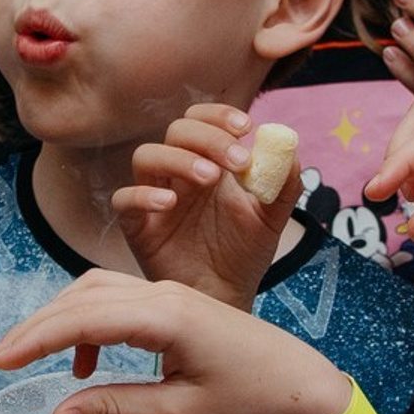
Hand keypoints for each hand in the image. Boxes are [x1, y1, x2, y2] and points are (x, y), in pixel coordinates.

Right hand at [0, 271, 346, 413]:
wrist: (299, 380)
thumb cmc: (249, 397)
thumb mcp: (180, 413)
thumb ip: (117, 407)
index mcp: (165, 317)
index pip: (83, 318)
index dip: (36, 338)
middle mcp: (162, 294)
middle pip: (81, 296)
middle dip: (36, 326)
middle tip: (0, 359)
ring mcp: (167, 293)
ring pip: (95, 291)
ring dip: (60, 320)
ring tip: (35, 359)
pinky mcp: (171, 302)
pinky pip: (115, 299)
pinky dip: (88, 322)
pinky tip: (86, 363)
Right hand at [115, 103, 292, 307]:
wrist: (226, 298)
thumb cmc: (243, 255)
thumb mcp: (272, 218)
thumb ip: (284, 183)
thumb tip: (290, 148)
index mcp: (207, 162)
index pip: (201, 120)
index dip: (219, 115)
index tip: (246, 127)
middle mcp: (177, 175)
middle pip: (176, 131)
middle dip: (208, 138)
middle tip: (237, 162)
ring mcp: (154, 198)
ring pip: (145, 156)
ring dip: (178, 158)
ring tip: (210, 177)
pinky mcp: (137, 227)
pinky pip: (123, 199)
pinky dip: (142, 194)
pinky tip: (169, 203)